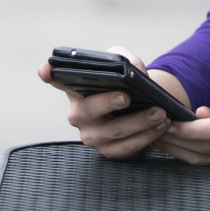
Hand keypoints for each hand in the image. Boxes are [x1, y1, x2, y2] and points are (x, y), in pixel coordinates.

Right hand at [38, 45, 188, 160]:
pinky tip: (162, 125)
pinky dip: (147, 136)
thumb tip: (134, 70)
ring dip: (138, 122)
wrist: (140, 108)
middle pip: (87, 110)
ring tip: (159, 112)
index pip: (57, 80)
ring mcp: (92, 135)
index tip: (47, 69)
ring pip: (113, 131)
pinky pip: (127, 147)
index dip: (49, 74)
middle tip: (127, 97)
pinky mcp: (108, 151)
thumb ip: (126, 59)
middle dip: (108, 103)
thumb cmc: (126, 84)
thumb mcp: (124, 65)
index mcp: (76, 90)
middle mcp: (78, 114)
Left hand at [156, 71, 209, 166]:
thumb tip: (200, 116)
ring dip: (179, 149)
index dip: (193, 130)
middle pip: (207, 147)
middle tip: (155, 128)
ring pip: (206, 158)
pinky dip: (189, 152)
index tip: (172, 124)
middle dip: (178, 141)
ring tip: (157, 136)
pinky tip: (173, 143)